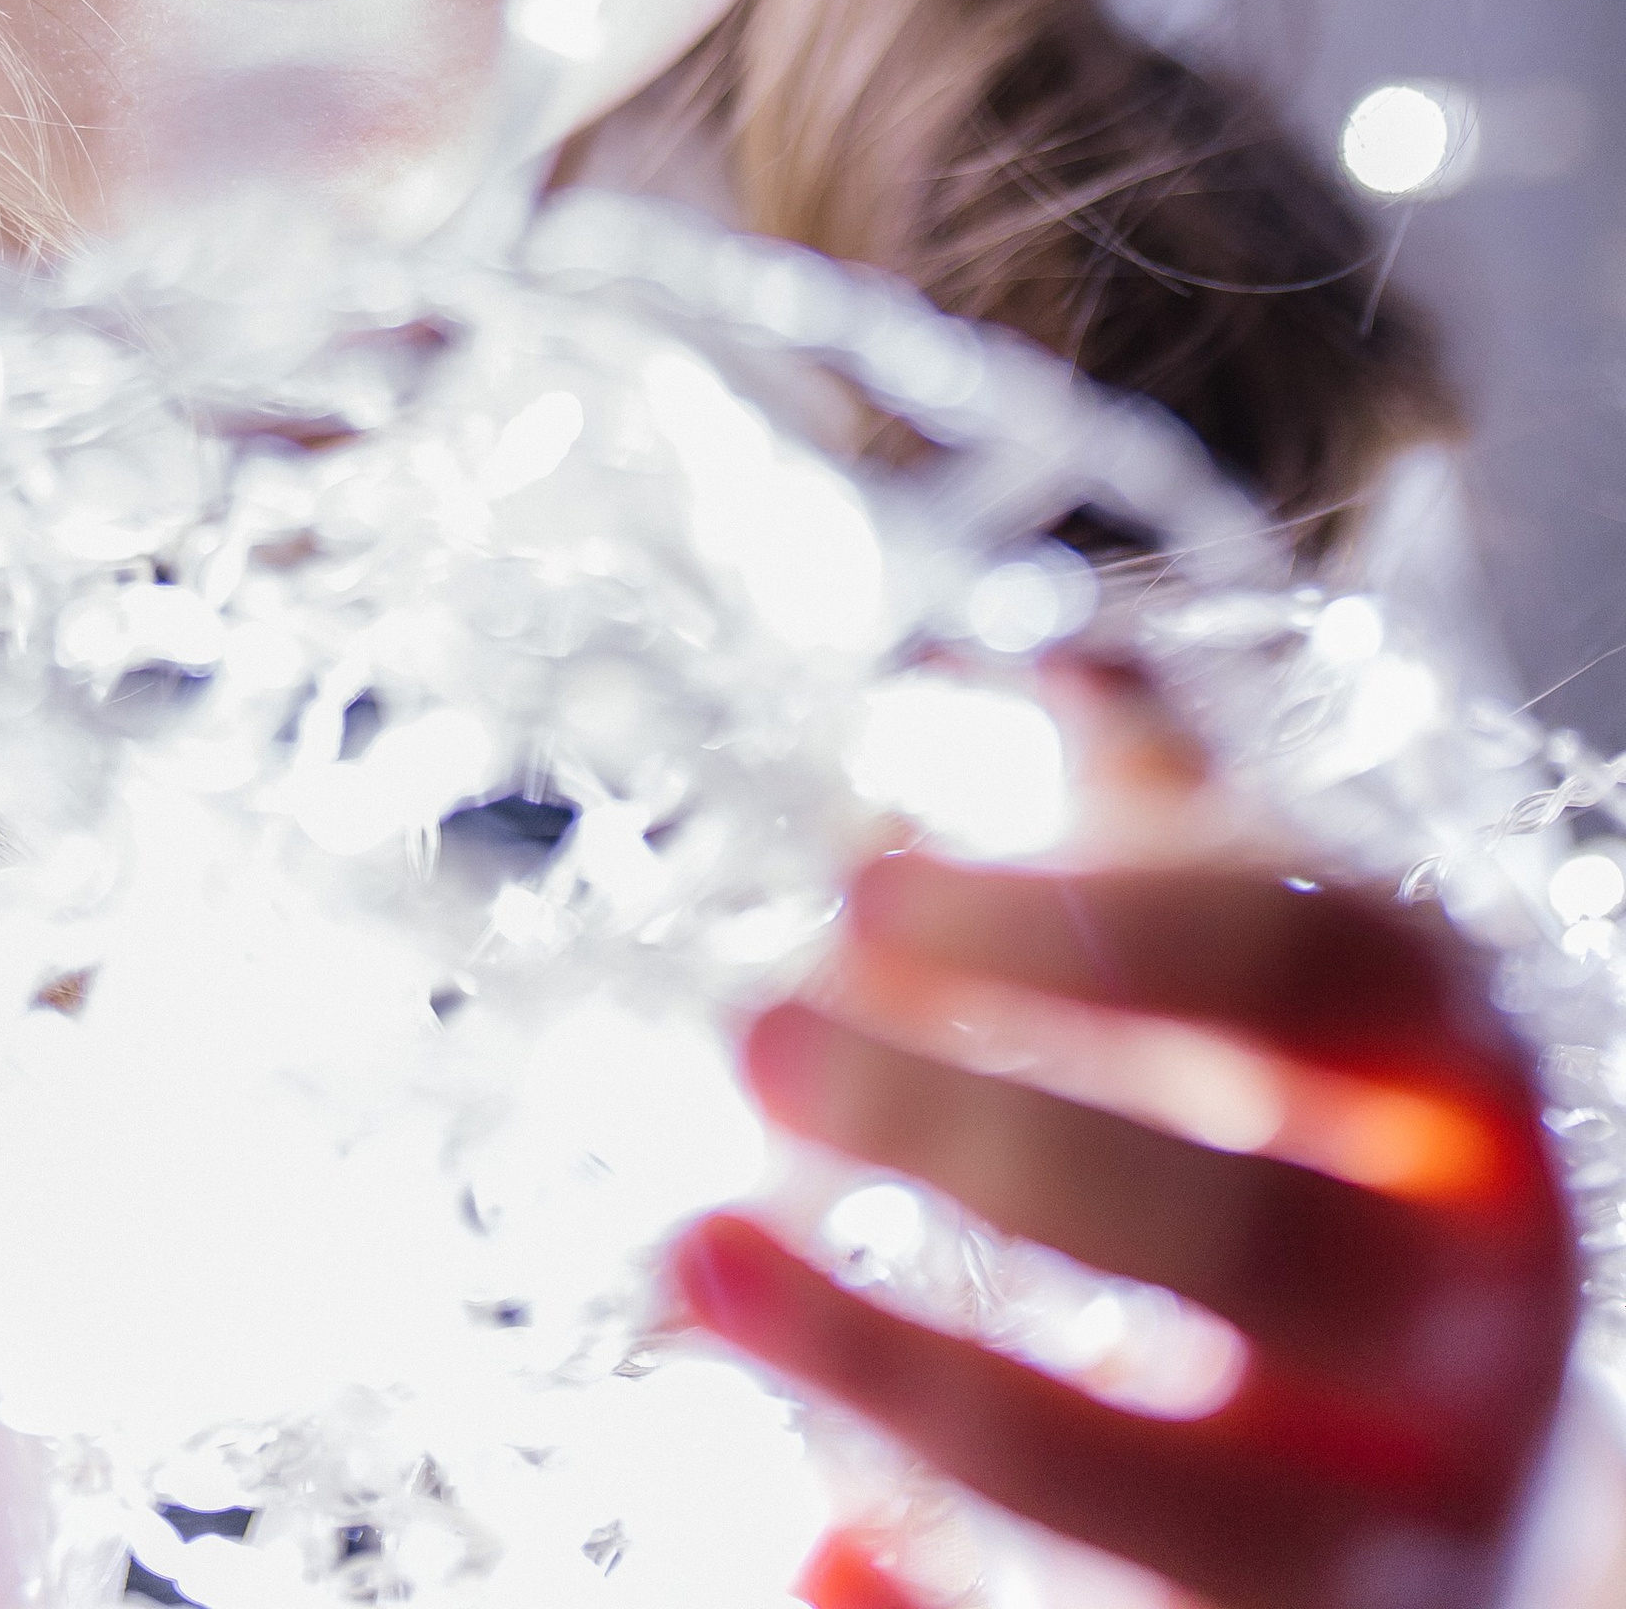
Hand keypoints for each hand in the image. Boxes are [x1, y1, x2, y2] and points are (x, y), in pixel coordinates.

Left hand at [674, 853, 1579, 1608]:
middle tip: (751, 1037)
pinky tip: (787, 1524)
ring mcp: (1407, 1543)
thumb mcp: (1261, 969)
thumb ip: (1138, 807)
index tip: (855, 884)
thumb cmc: (1304, 1150)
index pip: (1301, 966)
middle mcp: (1477, 1321)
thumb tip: (987, 654)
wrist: (1451, 1465)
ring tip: (690, 1253)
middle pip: (1241, 1226)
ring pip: (1161, 1501)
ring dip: (898, 1375)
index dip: (1074, 920)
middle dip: (973, 1129)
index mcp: (1458, 1089)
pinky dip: (931, 1607)